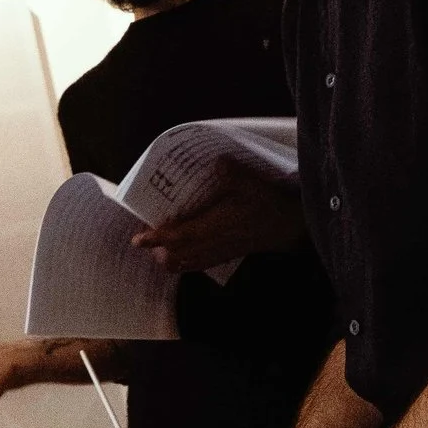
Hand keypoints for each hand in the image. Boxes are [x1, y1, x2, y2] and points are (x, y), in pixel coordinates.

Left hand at [131, 165, 306, 273]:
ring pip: (187, 263)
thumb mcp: (252, 183)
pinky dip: (186, 261)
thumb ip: (232, 173)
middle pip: (176, 255)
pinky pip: (199, 264)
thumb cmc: (269, 204)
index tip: (138, 239)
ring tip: (160, 246)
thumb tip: (216, 162)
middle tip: (146, 237)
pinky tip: (183, 252)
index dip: (156, 238)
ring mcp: (219, 252)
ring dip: (170, 257)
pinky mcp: (226, 255)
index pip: (178, 236)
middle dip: (159, 249)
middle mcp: (213, 244)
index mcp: (215, 227)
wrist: (289, 227)